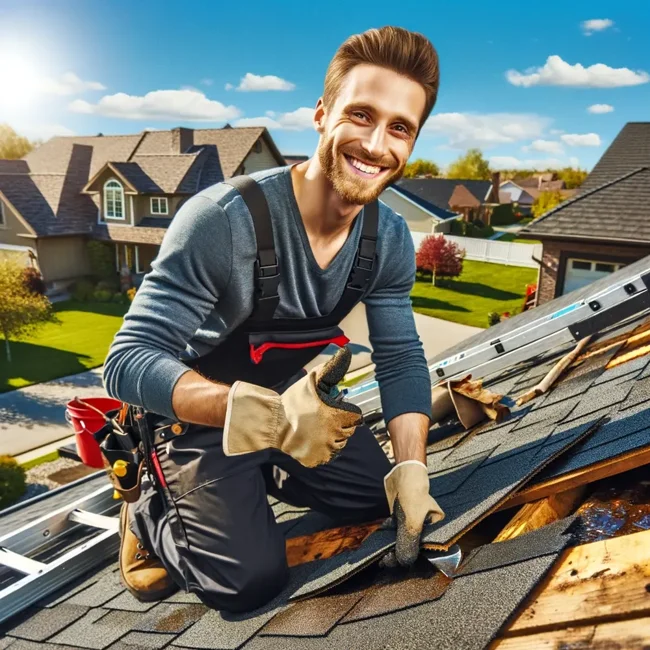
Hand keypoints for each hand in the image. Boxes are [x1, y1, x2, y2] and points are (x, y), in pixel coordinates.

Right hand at [222, 346, 361, 466]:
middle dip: (339, 424)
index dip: (346, 412)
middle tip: (323, 419)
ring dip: (333, 437)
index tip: (335, 410)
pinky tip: (312, 440)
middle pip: (348, 431)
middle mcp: (334, 435)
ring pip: (339, 444)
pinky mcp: (316, 460)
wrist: (273, 423)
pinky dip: (322, 449)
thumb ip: (332, 368)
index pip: (355, 417)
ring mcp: (325, 450)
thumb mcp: (312, 381)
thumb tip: (346, 351)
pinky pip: (327, 455)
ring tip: (317, 429)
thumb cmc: (293, 401)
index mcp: (337, 416)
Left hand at [381, 460, 444, 566]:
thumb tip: (404, 561)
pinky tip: (381, 539)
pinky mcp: (401, 517)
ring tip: (382, 554)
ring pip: (401, 539)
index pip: (423, 550)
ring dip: (392, 545)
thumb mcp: (412, 522)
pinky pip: (395, 531)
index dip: (410, 557)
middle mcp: (424, 527)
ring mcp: (411, 522)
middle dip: (398, 553)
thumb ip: (409, 541)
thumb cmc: (414, 495)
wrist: (402, 474)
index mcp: (435, 530)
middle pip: (411, 545)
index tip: (396, 562)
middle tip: (385, 559)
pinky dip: (388, 535)